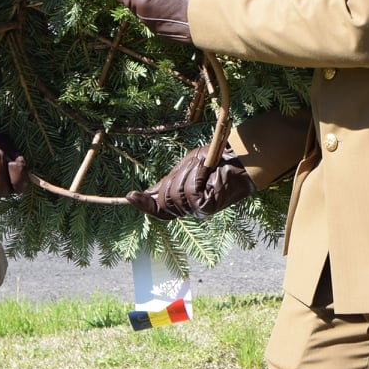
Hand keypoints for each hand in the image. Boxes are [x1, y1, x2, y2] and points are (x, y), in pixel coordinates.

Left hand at [115, 0, 199, 42]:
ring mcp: (157, 29)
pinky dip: (166, 12)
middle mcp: (144, 19)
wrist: (211, 14)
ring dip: (155, 2)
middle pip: (134, 2)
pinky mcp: (169, 35)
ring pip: (148, 11)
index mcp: (139, 3)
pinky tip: (181, 6)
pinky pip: (161, 20)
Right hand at [125, 145, 253, 218]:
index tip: (129, 195)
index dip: (144, 205)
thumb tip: (145, 194)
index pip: (159, 210)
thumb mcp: (186, 168)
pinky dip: (196, 175)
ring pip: (176, 194)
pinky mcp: (207, 207)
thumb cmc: (215, 160)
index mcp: (184, 202)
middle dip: (171, 180)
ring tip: (203, 166)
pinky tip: (206, 170)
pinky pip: (190, 190)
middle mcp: (190, 210)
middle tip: (191, 166)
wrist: (239, 159)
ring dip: (187, 174)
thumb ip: (168, 181)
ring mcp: (199, 210)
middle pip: (164, 200)